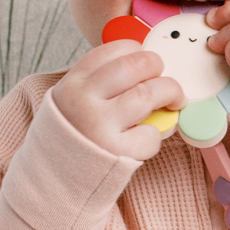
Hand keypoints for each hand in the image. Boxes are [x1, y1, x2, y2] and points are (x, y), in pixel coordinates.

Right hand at [51, 40, 184, 159]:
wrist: (55, 179)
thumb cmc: (74, 135)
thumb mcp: (73, 100)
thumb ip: (101, 83)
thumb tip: (146, 66)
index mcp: (74, 83)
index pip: (113, 50)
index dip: (137, 51)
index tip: (145, 62)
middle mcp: (84, 100)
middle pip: (135, 66)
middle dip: (158, 67)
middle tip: (165, 80)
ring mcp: (100, 126)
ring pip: (148, 94)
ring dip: (170, 93)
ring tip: (174, 102)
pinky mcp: (116, 152)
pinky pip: (151, 134)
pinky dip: (156, 134)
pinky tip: (146, 137)